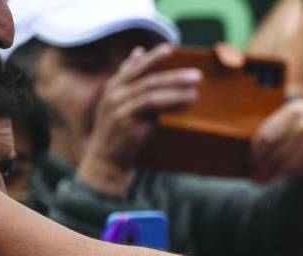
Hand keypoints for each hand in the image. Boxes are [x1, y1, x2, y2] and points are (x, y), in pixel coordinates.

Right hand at [77, 43, 201, 196]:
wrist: (106, 161)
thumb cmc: (118, 134)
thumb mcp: (121, 105)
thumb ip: (130, 82)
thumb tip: (138, 53)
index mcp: (114, 87)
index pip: (135, 67)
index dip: (152, 57)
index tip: (170, 48)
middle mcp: (114, 92)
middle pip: (146, 76)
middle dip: (172, 72)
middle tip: (195, 73)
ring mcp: (119, 104)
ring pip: (152, 88)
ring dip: (176, 85)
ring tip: (196, 85)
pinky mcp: (126, 118)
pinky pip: (152, 104)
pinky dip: (171, 99)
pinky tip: (186, 99)